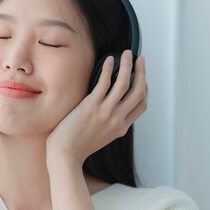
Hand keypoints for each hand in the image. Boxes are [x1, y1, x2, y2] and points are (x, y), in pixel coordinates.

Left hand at [45, 50, 147, 164]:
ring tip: (128, 54)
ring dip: (129, 65)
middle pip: (139, 91)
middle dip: (142, 72)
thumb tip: (108, 110)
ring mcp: (106, 113)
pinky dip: (109, 69)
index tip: (142, 77)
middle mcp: (117, 119)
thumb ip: (108, 125)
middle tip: (140, 59)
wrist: (65, 156)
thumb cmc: (76, 147)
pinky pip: (104, 83)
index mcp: (121, 128)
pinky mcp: (91, 106)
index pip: (141, 105)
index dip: (144, 88)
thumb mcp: (101, 138)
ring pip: (125, 83)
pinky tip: (109, 60)